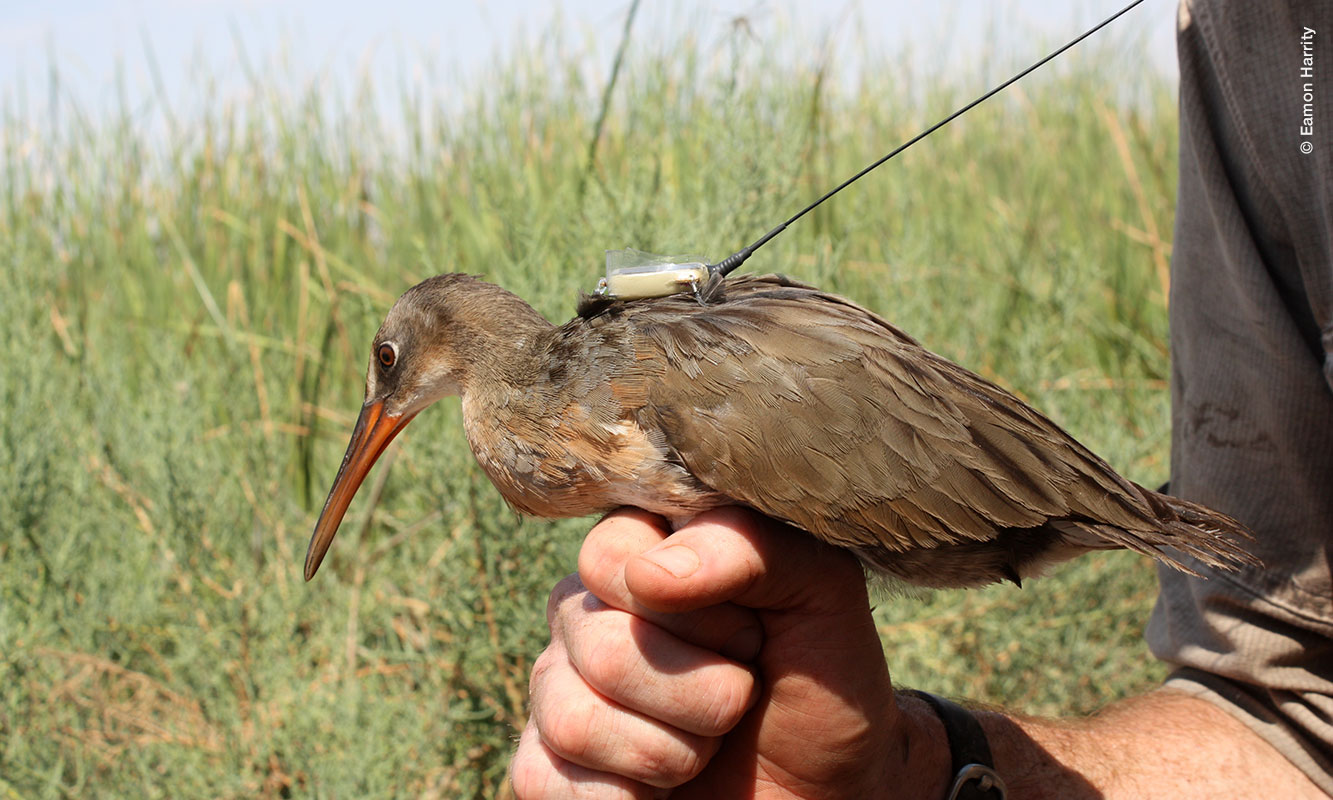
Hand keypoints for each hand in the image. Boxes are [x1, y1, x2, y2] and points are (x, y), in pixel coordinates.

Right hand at [510, 506, 949, 798]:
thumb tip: (648, 573)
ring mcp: (559, 688)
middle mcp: (587, 611)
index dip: (696, 610)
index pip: (611, 556)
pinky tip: (664, 790)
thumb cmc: (824, 679)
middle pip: (596, 643)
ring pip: (572, 719)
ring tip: (709, 746)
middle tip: (740, 698)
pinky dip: (627, 798)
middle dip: (700, 692)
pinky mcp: (547, 765)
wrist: (832, 788)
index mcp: (641, 550)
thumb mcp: (819, 593)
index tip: (752, 634)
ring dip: (672, 751)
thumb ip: (750, 549)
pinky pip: (546, 781)